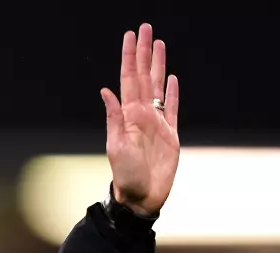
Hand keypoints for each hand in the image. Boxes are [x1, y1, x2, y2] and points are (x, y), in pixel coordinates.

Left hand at [101, 23, 179, 216]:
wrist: (142, 197)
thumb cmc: (126, 176)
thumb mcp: (116, 147)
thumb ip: (114, 118)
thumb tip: (105, 91)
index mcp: (129, 115)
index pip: (129, 79)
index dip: (129, 57)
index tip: (129, 36)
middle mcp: (142, 115)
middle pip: (145, 76)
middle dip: (144, 52)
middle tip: (145, 28)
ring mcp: (157, 123)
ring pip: (159, 86)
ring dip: (159, 65)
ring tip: (159, 44)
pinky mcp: (171, 135)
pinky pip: (173, 108)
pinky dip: (174, 93)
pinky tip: (173, 79)